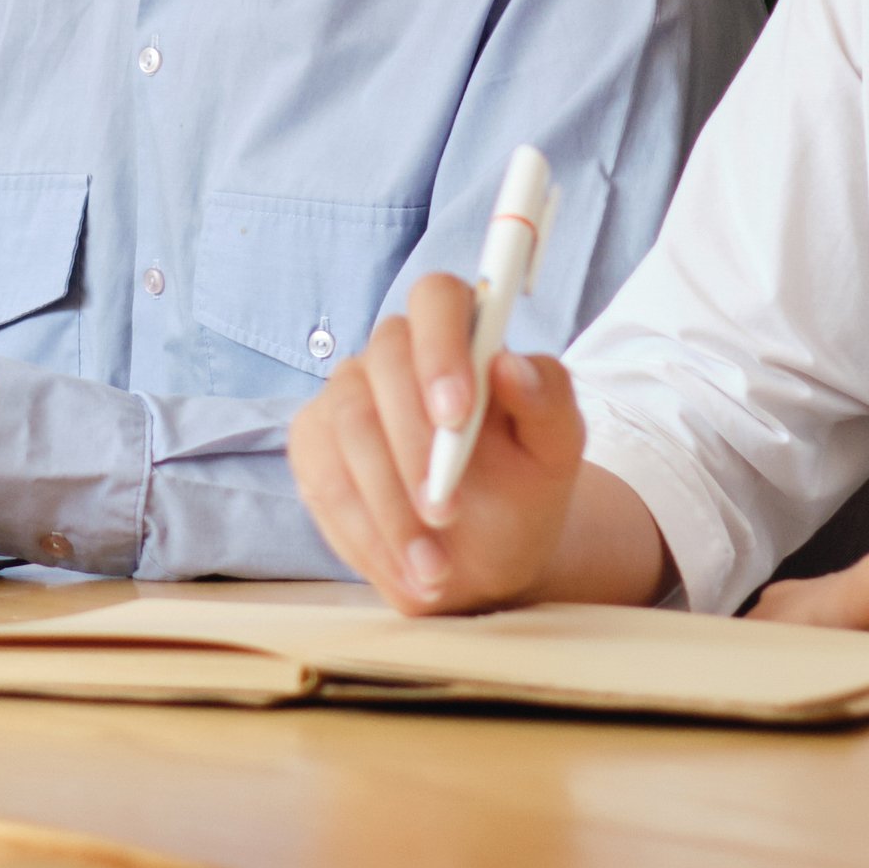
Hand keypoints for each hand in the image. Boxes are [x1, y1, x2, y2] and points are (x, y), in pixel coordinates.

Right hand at [290, 273, 589, 613]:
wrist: (486, 550)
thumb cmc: (523, 487)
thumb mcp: (555, 453)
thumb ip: (548, 402)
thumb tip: (511, 364)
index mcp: (461, 333)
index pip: (437, 299)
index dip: (439, 349)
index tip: (456, 415)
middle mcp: (395, 352)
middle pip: (383, 366)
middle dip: (413, 446)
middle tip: (447, 513)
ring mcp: (346, 394)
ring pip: (348, 427)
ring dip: (390, 505)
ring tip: (434, 566)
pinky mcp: (314, 443)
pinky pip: (324, 480)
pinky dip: (364, 533)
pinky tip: (404, 568)